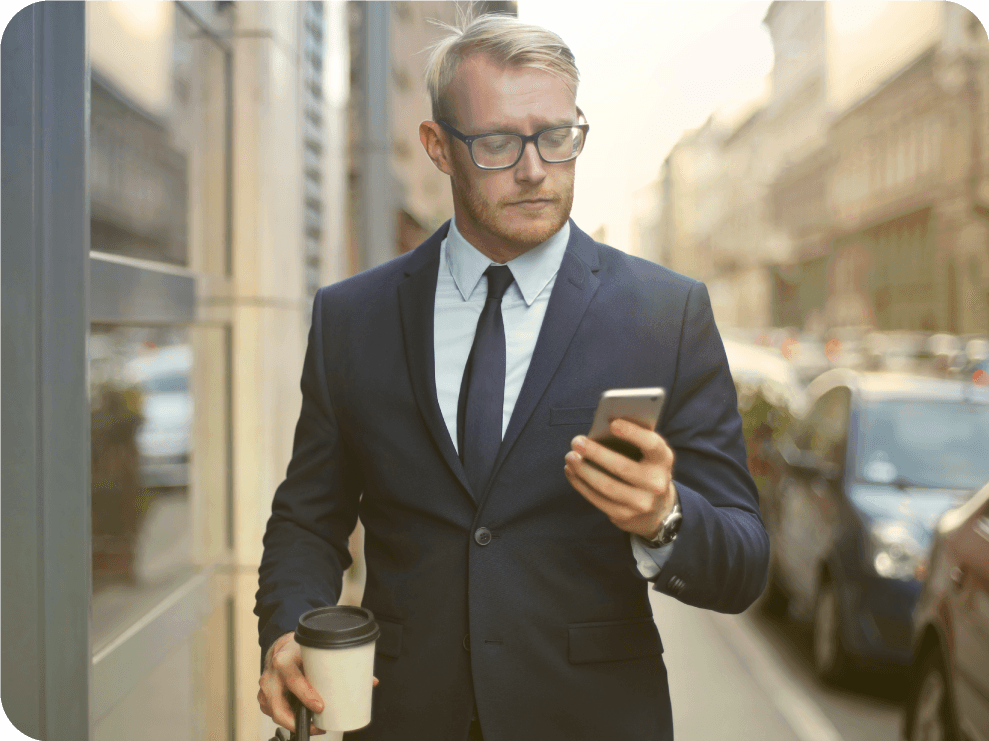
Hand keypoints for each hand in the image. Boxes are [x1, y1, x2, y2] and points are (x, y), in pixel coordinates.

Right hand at [258, 631, 379, 735]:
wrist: (281, 645)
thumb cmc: (300, 649)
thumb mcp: (317, 651)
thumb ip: (342, 665)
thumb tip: (371, 681)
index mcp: (284, 660)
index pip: (293, 680)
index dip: (306, 695)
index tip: (320, 706)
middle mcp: (272, 675)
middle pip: (278, 706)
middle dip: (297, 720)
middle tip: (318, 725)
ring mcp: (265, 688)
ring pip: (275, 713)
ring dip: (294, 723)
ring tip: (315, 726)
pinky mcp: (264, 697)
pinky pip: (272, 714)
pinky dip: (286, 721)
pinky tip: (300, 721)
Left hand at [564, 418, 676, 539]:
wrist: (658, 510)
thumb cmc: (646, 469)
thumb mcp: (649, 455)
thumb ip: (632, 440)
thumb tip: (601, 428)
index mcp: (663, 460)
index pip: (651, 444)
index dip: (633, 433)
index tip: (612, 423)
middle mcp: (656, 483)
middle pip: (622, 467)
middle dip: (595, 453)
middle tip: (576, 441)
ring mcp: (641, 503)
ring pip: (606, 486)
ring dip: (583, 470)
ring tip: (570, 457)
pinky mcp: (625, 516)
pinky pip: (598, 500)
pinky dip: (581, 484)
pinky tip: (571, 472)